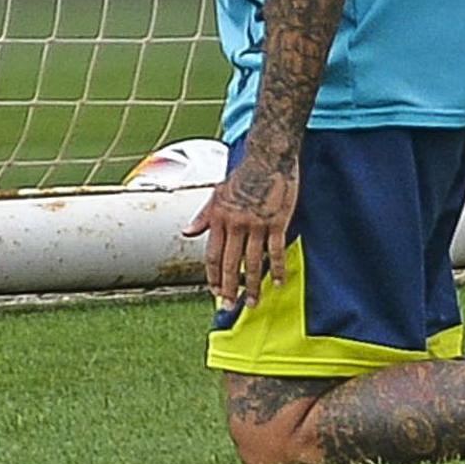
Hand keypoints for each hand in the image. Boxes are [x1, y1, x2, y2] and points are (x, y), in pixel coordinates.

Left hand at [183, 150, 298, 308]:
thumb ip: (203, 216)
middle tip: (229, 306)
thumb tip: (186, 233)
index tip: (214, 293)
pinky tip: (278, 282)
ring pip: (253, 262)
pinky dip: (277, 269)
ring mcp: (257, 224)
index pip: (212, 256)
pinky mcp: (277, 221)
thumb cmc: (243, 175)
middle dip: (229, 289)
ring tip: (253, 302)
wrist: (268, 157)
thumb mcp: (217, 194)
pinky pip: (276, 251)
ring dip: (253, 286)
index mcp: (219, 218)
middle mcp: (235, 224)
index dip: (212, 277)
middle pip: (230, 264)